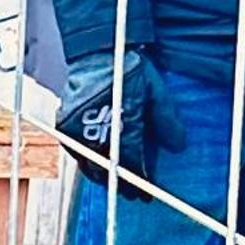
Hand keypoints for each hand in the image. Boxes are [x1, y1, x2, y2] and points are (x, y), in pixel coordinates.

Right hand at [57, 50, 186, 185]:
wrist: (97, 50)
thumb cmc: (129, 68)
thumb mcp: (155, 89)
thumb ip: (166, 118)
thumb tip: (179, 146)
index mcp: (120, 122)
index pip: (131, 161)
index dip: (139, 180)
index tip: (146, 192)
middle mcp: (96, 129)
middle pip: (108, 168)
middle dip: (121, 183)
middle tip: (132, 193)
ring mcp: (77, 129)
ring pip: (89, 164)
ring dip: (102, 176)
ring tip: (114, 183)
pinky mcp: (65, 126)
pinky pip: (76, 153)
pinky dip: (86, 163)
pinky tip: (96, 167)